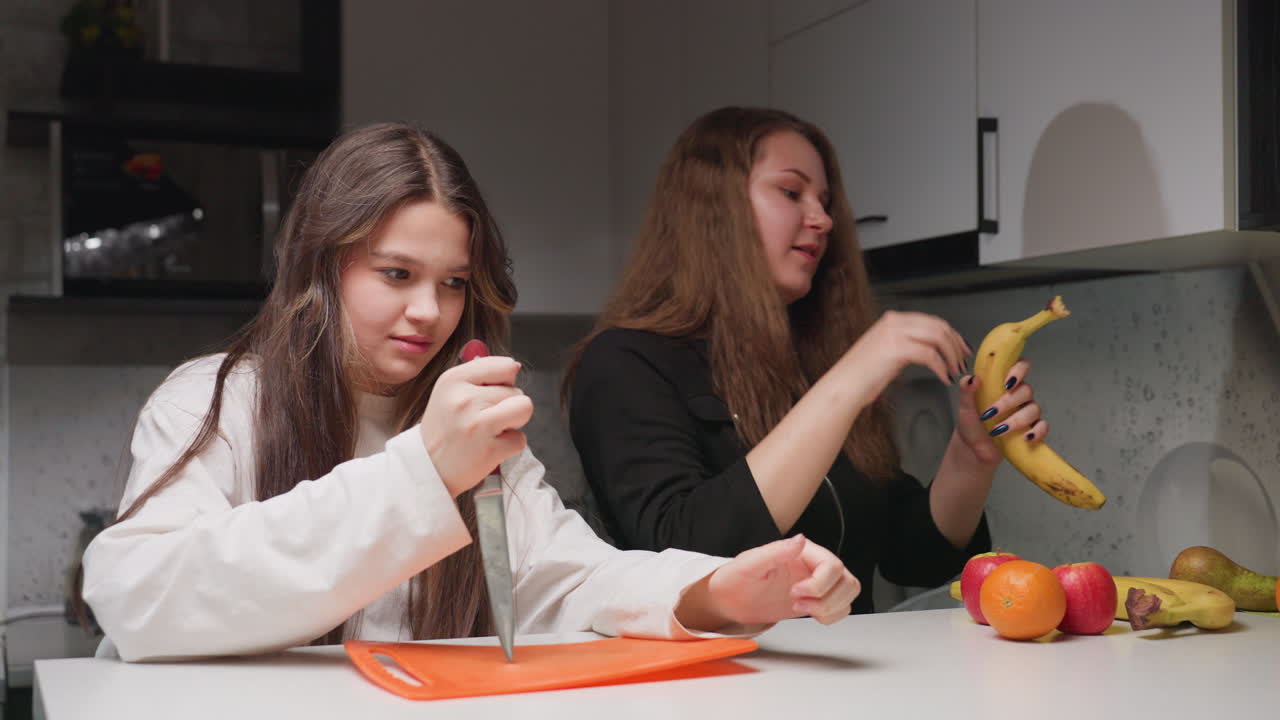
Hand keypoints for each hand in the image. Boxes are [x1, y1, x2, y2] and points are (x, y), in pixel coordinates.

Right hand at [418, 356, 532, 496]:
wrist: (427, 468)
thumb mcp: (450, 392)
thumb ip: (481, 376)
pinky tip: (489, 448)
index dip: (505, 382)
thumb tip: (516, 367)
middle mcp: (464, 399)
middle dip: (507, 406)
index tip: (490, 395)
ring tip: (491, 430)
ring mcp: (477, 425)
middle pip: (517, 391)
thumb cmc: (444, 429)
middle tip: (483, 420)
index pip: (506, 366)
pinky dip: (510, 446)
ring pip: (524, 409)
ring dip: (514, 422)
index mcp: (453, 380)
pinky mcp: (489, 450)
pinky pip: (521, 439)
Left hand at [676, 535, 859, 630]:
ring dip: (830, 608)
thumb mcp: (750, 564)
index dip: (819, 584)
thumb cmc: (736, 579)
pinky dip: (831, 616)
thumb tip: (800, 540)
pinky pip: (841, 608)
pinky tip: (810, 614)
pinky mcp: (817, 599)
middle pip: (847, 580)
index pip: (832, 565)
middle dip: (826, 599)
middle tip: (797, 604)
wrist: (730, 599)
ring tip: (802, 609)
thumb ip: (776, 552)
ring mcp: (818, 582)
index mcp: (802, 551)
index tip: (795, 593)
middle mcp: (814, 565)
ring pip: (848, 594)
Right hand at [841, 311, 970, 401]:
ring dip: (951, 356)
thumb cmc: (862, 375)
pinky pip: (930, 355)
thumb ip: (906, 344)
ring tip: (954, 370)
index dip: (952, 334)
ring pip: (938, 337)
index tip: (961, 347)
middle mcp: (894, 322)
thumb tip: (930, 350)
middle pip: (939, 326)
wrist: (844, 386)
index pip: (932, 320)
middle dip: (956, 344)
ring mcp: (895, 333)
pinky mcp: (896, 349)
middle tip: (963, 360)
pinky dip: (941, 367)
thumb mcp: (886, 351)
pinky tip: (943, 377)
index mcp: (893, 320)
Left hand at [952, 359, 1049, 468]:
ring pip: (1034, 409)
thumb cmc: (971, 426)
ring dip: (1016, 420)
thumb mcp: (965, 409)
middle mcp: (1018, 396)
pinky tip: (1025, 437)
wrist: (973, 450)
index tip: (1007, 382)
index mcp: (1003, 385)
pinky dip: (1037, 432)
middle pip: (1026, 390)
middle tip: (991, 413)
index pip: (1020, 367)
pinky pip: (1042, 427)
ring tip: (998, 431)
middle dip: (1009, 402)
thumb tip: (972, 378)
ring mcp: (1026, 413)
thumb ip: (967, 392)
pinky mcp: (1031, 429)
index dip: (1019, 370)